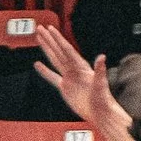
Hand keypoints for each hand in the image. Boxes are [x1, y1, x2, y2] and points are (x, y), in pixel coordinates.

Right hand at [32, 26, 133, 140]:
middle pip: (58, 50)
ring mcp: (69, 77)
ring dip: (47, 49)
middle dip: (49, 39)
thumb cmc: (102, 98)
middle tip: (40, 28)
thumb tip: (102, 57)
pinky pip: (52, 77)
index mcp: (81, 66)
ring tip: (39, 39)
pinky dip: (44, 71)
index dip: (58, 39)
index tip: (50, 29)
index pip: (66, 49)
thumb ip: (100, 69)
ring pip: (54, 60)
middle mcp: (74, 69)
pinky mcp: (64, 87)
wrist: (99, 112)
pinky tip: (37, 64)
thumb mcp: (101, 82)